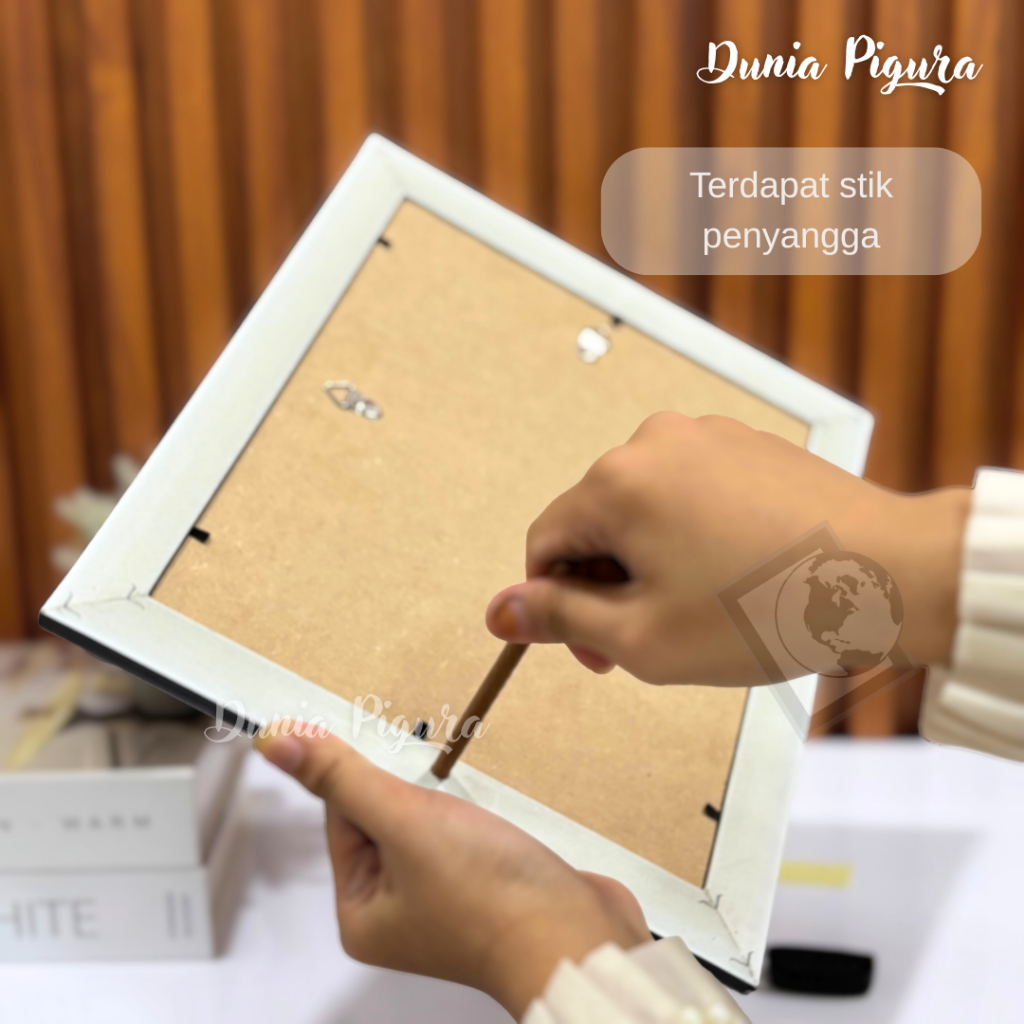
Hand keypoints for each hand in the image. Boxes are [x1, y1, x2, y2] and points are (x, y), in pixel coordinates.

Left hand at [256, 725, 648, 1018]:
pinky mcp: (487, 889)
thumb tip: (278, 742)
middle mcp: (398, 912)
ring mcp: (445, 902)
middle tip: (443, 800)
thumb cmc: (491, 898)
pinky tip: (497, 828)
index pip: (343, 817)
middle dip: (418, 792)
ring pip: (430, 823)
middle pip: (387, 817)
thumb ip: (343, 778)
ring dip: (451, 803)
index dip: (369, 779)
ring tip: (476, 822)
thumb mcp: (404, 822)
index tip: (394, 757)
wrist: (577, 937)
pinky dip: (480, 820)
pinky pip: (467, 836)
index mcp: (362, 911)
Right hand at [486, 413, 969, 684]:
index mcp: (615, 483)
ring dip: (651, 559)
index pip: (545, 544)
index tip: (592, 648)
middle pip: (595, 523)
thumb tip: (500, 612)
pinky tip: (732, 572)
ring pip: (643, 508)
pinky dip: (692, 533)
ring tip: (702, 605)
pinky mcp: (746, 445)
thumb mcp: (641, 636)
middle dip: (609, 584)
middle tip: (651, 636)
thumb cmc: (765, 610)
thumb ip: (559, 618)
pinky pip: (690, 491)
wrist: (884, 574)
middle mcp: (653, 443)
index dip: (557, 605)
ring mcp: (705, 437)